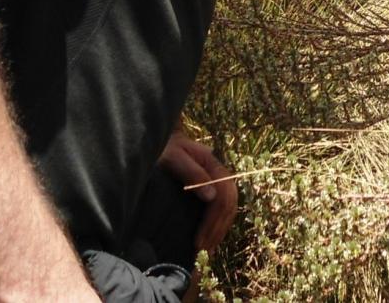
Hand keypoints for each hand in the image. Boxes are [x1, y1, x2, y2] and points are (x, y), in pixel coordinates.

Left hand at [158, 132, 237, 251]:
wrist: (159, 139)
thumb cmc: (163, 148)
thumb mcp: (174, 158)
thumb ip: (192, 173)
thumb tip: (211, 196)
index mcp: (212, 164)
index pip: (222, 196)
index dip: (212, 221)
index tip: (198, 241)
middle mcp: (218, 172)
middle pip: (229, 204)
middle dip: (217, 229)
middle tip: (203, 250)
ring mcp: (216, 179)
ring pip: (229, 207)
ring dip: (221, 229)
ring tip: (209, 249)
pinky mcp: (210, 186)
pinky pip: (222, 206)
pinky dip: (219, 223)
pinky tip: (212, 237)